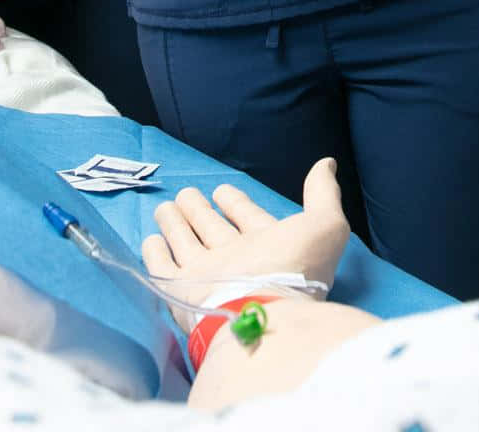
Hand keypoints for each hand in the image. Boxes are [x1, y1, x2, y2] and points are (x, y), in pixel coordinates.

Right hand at [140, 157, 349, 325]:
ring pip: (186, 244)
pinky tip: (151, 241)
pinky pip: (164, 268)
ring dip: (176, 225)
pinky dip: (156, 254)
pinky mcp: (181, 290)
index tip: (222, 191)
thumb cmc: (295, 269)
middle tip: (187, 194)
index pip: (247, 218)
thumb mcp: (323, 225)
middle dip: (200, 211)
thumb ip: (323, 194)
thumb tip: (327, 164)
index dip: (236, 203)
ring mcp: (207, 275)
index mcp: (268, 246)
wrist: (263, 314)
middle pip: (212, 230)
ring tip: (165, 208)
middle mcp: (236, 261)